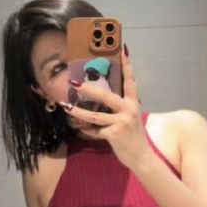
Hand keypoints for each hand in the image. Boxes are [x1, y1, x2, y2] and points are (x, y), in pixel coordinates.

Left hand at [60, 46, 151, 172]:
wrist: (141, 156)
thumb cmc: (133, 135)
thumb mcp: (130, 117)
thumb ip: (120, 106)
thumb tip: (101, 95)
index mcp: (133, 103)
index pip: (130, 81)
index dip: (127, 65)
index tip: (123, 50)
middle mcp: (129, 110)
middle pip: (105, 96)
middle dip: (88, 88)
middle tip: (74, 82)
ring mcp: (121, 122)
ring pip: (94, 115)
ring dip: (77, 111)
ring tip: (65, 106)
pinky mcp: (114, 134)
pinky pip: (94, 130)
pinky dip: (85, 130)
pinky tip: (78, 128)